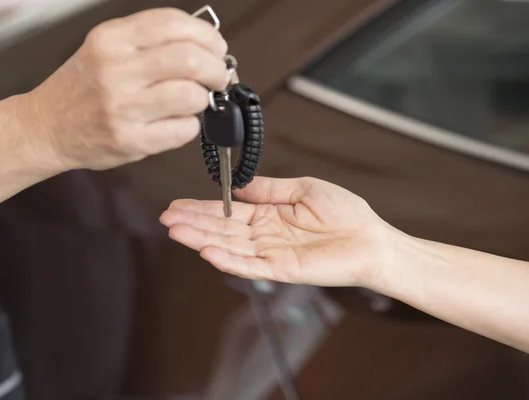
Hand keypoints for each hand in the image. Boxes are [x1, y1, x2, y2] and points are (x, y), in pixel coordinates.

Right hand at [21, 8, 228, 170]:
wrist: (46, 127)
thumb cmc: (82, 88)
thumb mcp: (106, 48)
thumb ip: (149, 41)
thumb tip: (205, 45)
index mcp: (111, 39)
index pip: (174, 24)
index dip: (207, 35)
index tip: (216, 48)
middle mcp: (115, 70)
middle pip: (190, 59)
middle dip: (216, 68)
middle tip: (217, 76)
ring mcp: (123, 107)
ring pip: (191, 96)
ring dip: (204, 98)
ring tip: (195, 100)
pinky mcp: (131, 140)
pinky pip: (183, 130)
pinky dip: (190, 126)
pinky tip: (177, 122)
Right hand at [160, 177, 398, 286]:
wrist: (373, 240)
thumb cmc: (346, 214)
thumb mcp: (304, 188)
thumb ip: (270, 189)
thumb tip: (240, 185)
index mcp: (269, 216)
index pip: (227, 213)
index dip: (201, 209)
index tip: (177, 204)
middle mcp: (265, 236)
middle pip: (221, 230)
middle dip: (193, 223)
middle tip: (166, 218)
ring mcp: (271, 254)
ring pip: (230, 247)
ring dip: (201, 240)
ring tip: (176, 232)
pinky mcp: (283, 270)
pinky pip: (250, 265)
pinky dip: (228, 260)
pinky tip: (207, 252)